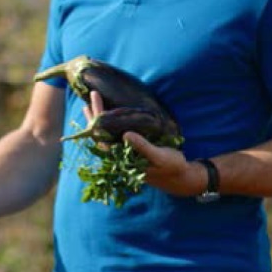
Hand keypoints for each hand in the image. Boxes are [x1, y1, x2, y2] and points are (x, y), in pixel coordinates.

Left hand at [84, 90, 204, 196]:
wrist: (180, 176)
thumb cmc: (171, 166)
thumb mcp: (159, 157)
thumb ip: (143, 147)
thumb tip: (126, 134)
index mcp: (123, 160)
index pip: (102, 137)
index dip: (97, 118)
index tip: (94, 101)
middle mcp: (120, 157)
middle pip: (100, 135)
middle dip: (95, 115)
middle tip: (92, 95)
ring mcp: (125, 154)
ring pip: (106, 136)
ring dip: (99, 121)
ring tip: (91, 105)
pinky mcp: (131, 151)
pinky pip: (115, 136)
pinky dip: (109, 125)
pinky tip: (108, 116)